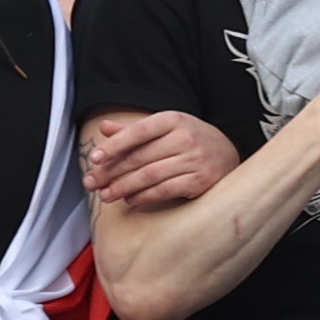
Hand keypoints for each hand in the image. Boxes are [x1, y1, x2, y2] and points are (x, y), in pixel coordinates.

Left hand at [79, 106, 240, 210]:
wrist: (228, 154)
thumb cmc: (190, 140)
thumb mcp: (165, 127)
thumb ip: (135, 129)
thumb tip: (104, 128)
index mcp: (173, 120)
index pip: (138, 132)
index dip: (115, 145)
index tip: (94, 158)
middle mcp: (185, 138)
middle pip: (140, 157)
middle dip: (112, 171)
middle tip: (91, 182)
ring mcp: (195, 160)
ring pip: (150, 176)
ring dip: (124, 187)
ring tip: (106, 195)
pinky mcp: (201, 181)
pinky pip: (165, 190)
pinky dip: (144, 196)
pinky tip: (130, 200)